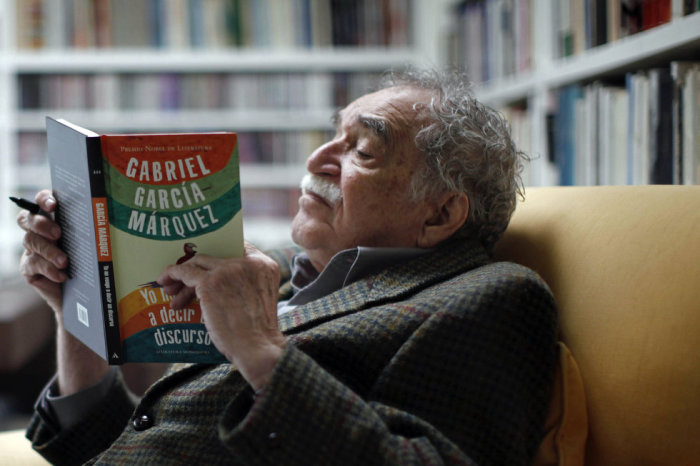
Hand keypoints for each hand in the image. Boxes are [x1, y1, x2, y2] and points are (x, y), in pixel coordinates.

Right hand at [17, 190, 108, 394]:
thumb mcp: (97, 246)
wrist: (86, 299)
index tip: (54, 204)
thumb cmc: (96, 265)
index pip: (42, 201)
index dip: (44, 199)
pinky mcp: (29, 269)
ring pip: (30, 242)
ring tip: (66, 261)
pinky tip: (62, 275)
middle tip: (59, 233)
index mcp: (56, 219)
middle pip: (28, 219)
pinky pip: (32, 265)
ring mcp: (32, 250)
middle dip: (42, 223)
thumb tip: (117, 214)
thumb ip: (96, 230)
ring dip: (49, 250)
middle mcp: (40, 232)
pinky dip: (48, 269)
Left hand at [157, 243, 285, 389]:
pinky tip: (165, 282)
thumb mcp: (259, 296)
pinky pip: (185, 272)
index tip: (204, 262)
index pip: (237, 246)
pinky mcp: (210, 283)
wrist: (258, 348)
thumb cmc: (257, 331)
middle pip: (214, 256)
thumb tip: (214, 279)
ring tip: (171, 290)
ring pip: (197, 263)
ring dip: (182, 275)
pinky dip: (172, 274)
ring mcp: (228, 270)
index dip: (218, 253)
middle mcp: (248, 262)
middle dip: (196, 266)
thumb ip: (245, 282)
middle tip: (182, 279)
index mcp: (265, 264)